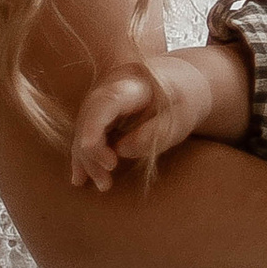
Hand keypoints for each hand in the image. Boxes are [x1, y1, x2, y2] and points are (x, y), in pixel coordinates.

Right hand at [71, 51, 208, 188]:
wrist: (184, 82)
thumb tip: (122, 150)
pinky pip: (87, 133)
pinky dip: (85, 155)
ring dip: (88, 159)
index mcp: (133, 83)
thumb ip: (157, 132)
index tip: (88, 149)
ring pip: (84, 128)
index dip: (92, 125)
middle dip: (92, 152)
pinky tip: (79, 178)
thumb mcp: (182, 116)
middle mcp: (111, 87)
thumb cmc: (186, 99)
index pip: (106, 102)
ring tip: (103, 185)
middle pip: (90, 118)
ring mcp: (103, 100)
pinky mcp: (102, 113)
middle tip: (105, 183)